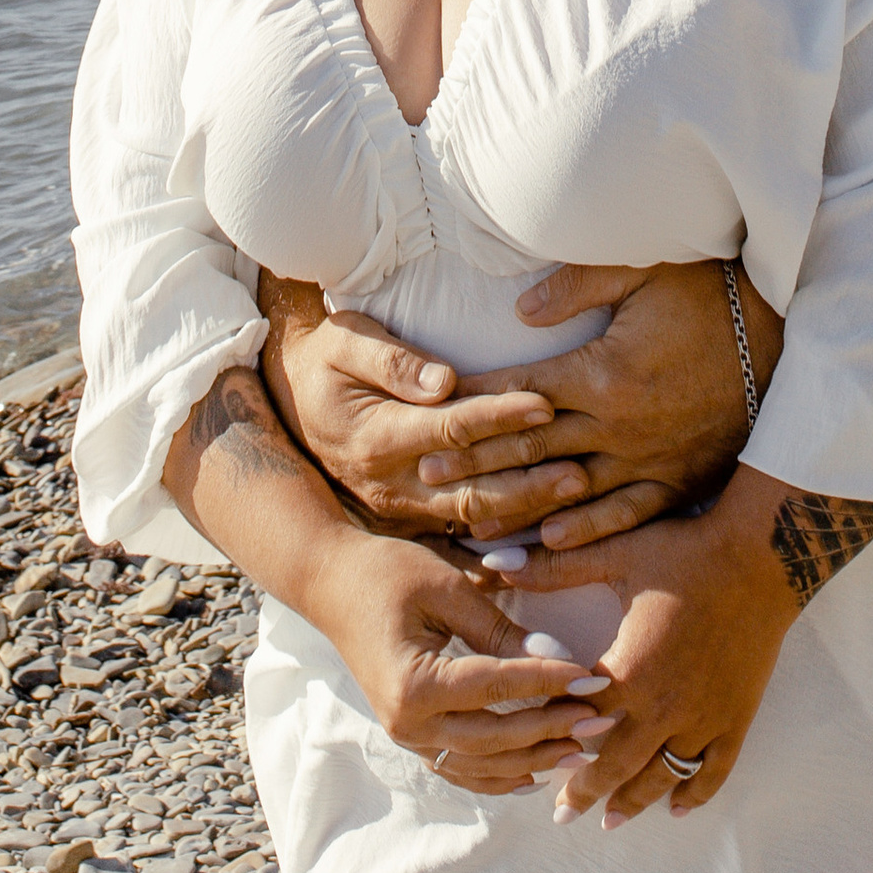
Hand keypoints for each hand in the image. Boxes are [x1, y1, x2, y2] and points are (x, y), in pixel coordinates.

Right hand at [258, 273, 575, 537]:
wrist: (290, 399)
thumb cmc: (326, 358)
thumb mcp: (346, 341)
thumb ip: (394, 361)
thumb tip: (444, 380)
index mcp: (377, 435)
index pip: (452, 428)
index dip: (501, 416)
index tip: (547, 403)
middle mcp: (390, 481)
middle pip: (471, 487)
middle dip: (529, 478)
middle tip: (582, 468)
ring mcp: (399, 506)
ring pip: (472, 518)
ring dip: (526, 508)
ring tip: (577, 494)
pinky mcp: (408, 517)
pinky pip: (461, 532)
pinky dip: (504, 532)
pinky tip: (546, 526)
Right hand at [308, 532, 620, 800]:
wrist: (330, 583)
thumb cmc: (387, 573)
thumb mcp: (446, 586)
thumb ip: (498, 627)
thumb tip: (556, 656)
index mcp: (416, 683)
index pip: (498, 687)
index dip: (550, 682)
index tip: (594, 679)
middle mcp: (409, 723)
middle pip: (495, 739)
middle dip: (552, 730)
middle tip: (601, 721)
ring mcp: (408, 736)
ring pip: (482, 764)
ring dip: (534, 760)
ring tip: (583, 751)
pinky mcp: (412, 736)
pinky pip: (462, 768)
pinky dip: (501, 773)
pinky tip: (536, 770)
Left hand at [420, 260, 785, 550]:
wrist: (785, 335)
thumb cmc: (712, 291)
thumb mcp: (645, 269)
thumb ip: (578, 286)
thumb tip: (519, 312)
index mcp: (603, 372)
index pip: (520, 393)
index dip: (472, 405)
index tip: (428, 415)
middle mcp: (619, 425)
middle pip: (531, 449)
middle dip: (475, 462)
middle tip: (422, 476)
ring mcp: (649, 459)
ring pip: (567, 492)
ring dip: (515, 506)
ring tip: (466, 520)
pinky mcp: (678, 479)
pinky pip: (625, 515)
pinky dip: (585, 531)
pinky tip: (546, 541)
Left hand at [497, 466, 838, 825]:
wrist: (761, 555)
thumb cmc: (686, 551)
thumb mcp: (617, 554)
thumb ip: (553, 566)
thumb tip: (492, 562)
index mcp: (630, 670)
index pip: (578, 718)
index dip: (553, 734)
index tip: (530, 754)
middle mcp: (664, 705)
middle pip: (615, 764)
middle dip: (585, 791)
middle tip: (562, 814)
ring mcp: (703, 718)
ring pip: (661, 776)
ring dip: (632, 800)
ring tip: (609, 820)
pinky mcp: (736, 718)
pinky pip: (712, 772)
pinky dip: (692, 794)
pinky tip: (675, 807)